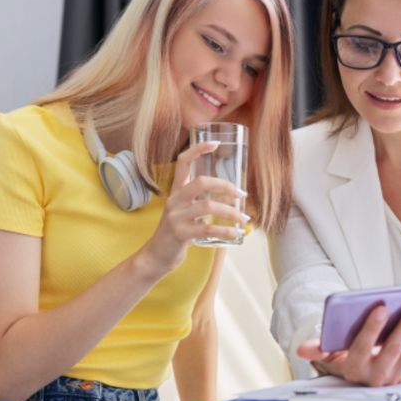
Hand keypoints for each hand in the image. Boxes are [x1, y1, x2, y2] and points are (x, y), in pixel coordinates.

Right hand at [140, 141, 247, 275]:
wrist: (156, 257)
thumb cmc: (176, 233)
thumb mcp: (187, 213)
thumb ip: (205, 202)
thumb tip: (234, 198)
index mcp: (176, 192)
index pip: (183, 162)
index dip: (198, 150)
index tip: (215, 143)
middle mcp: (174, 200)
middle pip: (201, 182)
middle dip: (225, 185)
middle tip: (241, 194)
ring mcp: (175, 217)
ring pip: (208, 206)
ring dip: (231, 212)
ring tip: (244, 219)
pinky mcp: (180, 234)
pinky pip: (207, 229)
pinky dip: (225, 230)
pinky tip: (236, 233)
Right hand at [296, 304, 400, 386]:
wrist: (359, 378)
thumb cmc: (344, 357)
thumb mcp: (329, 355)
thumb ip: (318, 349)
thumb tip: (302, 349)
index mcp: (355, 367)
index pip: (363, 346)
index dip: (372, 328)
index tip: (382, 307)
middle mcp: (377, 375)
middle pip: (393, 349)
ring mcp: (397, 375)